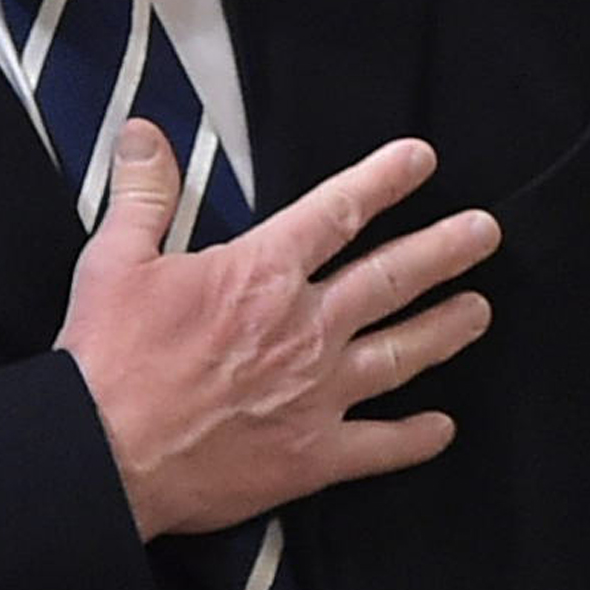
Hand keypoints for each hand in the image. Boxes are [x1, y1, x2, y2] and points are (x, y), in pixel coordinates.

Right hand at [57, 122, 498, 541]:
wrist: (103, 455)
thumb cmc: (108, 360)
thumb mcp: (115, 260)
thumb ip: (145, 193)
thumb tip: (146, 132)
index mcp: (262, 274)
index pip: (337, 212)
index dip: (384, 180)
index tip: (422, 161)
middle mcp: (305, 328)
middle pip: (390, 278)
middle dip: (444, 250)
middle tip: (485, 233)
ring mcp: (316, 394)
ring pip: (400, 354)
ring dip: (445, 329)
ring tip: (480, 311)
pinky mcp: (311, 456)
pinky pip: (379, 447)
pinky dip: (415, 438)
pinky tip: (442, 429)